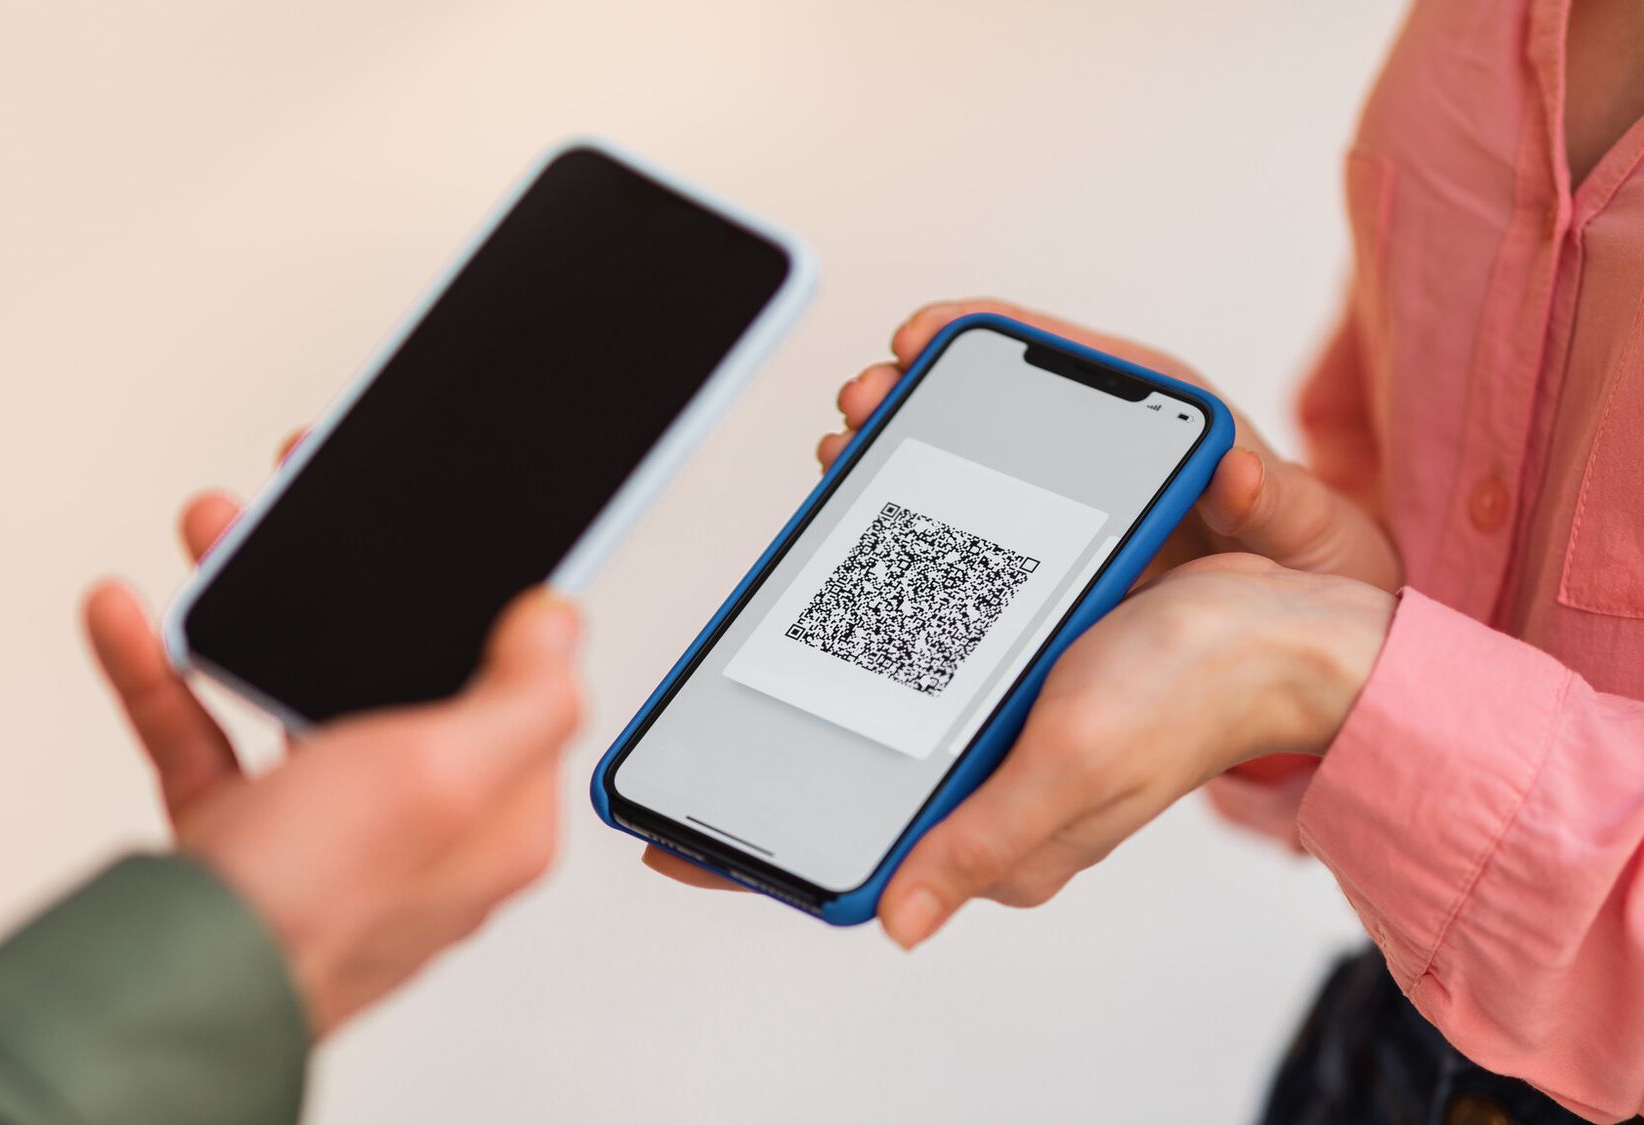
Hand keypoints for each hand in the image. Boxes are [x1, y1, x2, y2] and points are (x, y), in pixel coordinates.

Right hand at [83, 469, 581, 1032]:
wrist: (169, 991)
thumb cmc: (314, 908)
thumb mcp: (444, 778)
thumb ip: (522, 698)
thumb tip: (561, 625)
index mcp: (495, 818)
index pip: (522, 690)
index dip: (497, 604)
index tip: (465, 531)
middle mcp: (416, 825)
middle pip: (397, 672)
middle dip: (352, 583)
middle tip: (313, 507)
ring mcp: (325, 831)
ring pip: (296, 688)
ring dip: (252, 607)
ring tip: (217, 534)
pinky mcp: (242, 837)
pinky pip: (207, 733)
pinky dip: (168, 671)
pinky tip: (134, 618)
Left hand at [641, 298, 1402, 892]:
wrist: (1310, 619)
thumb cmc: (1205, 697)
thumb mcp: (1078, 767)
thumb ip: (984, 838)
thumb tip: (898, 919)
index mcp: (982, 799)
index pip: (847, 826)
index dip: (755, 843)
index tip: (662, 835)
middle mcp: (977, 737)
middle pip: (845, 685)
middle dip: (802, 597)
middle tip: (808, 486)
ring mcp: (997, 668)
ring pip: (886, 597)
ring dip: (865, 499)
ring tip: (863, 411)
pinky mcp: (1027, 605)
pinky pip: (948, 552)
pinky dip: (925, 489)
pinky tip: (914, 426)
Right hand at [823, 298, 1402, 589]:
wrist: (1310, 636)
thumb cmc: (1310, 569)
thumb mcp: (1306, 534)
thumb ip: (1277, 504)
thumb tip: (1235, 470)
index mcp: (1162, 422)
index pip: (1066, 356)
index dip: (988, 332)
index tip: (926, 332)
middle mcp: (1103, 449)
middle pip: (996, 401)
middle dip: (918, 387)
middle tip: (865, 393)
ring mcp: (1068, 500)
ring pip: (969, 456)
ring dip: (902, 444)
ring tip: (845, 446)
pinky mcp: (1046, 553)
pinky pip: (971, 519)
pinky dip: (913, 507)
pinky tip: (864, 511)